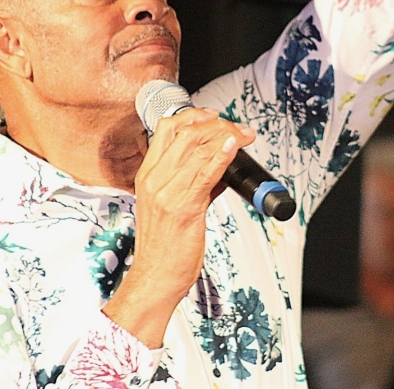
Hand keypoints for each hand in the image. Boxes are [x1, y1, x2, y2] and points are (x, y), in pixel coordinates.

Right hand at [103, 107, 255, 346]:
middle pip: (185, 132)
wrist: (154, 277)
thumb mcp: (170, 205)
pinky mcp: (184, 207)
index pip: (166, 129)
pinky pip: (205, 173)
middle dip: (217, 123)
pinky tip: (235, 145)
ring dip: (227, 135)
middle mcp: (154, 179)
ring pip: (197, 148)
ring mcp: (167, 192)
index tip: (215, 116)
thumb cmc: (164, 246)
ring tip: (245, 136)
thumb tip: (221, 166)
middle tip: (238, 129)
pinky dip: (222, 155)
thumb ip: (193, 182)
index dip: (194, 115)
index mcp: (148, 175)